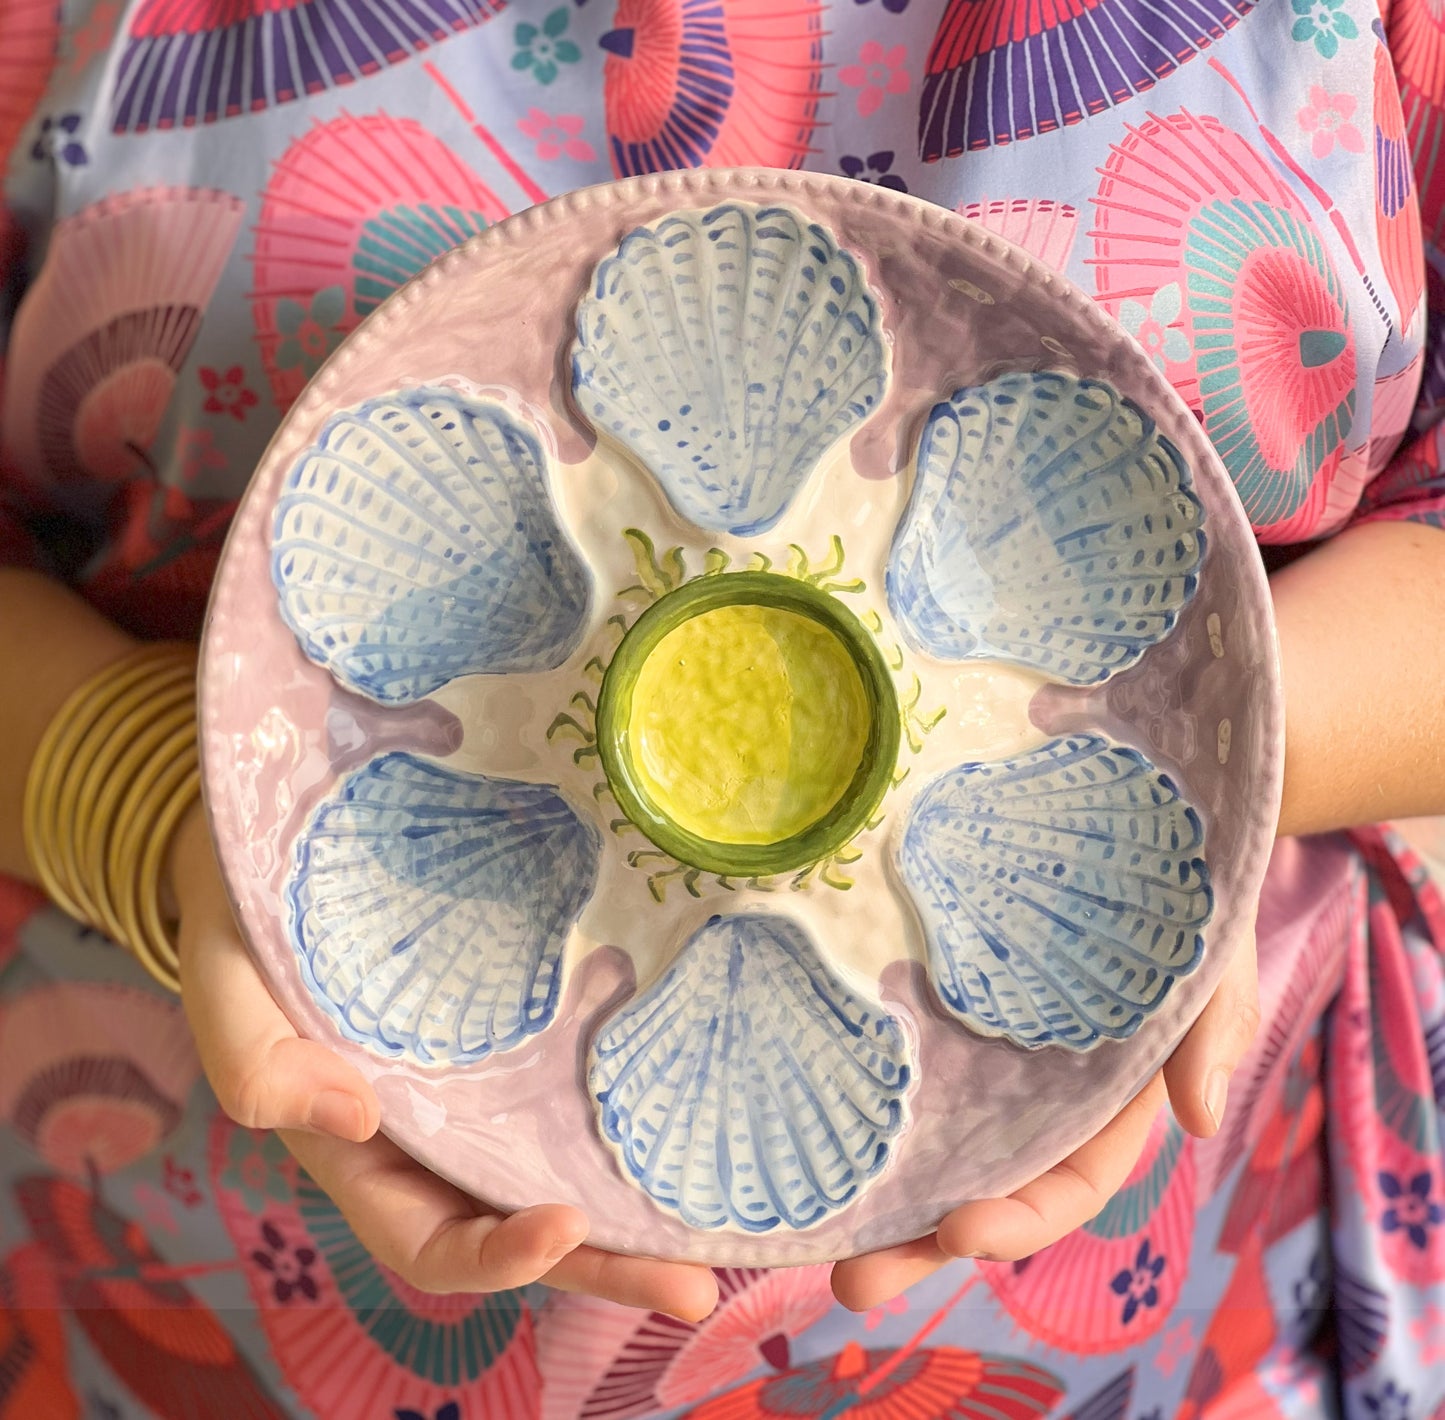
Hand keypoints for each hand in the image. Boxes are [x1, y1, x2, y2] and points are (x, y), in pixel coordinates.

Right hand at [170, 805, 718, 1319]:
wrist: (279, 853)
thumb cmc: (243, 930)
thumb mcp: (225, 994)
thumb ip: (257, 1067)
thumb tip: (355, 1119)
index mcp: (361, 1157)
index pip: (435, 1243)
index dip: (499, 1255)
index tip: (566, 1223)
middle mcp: (435, 1138)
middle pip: (524, 1226)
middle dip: (607, 1264)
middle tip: (694, 1285)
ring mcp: (485, 1086)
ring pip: (562, 1167)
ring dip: (636, 1207)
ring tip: (719, 1227)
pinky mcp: (521, 1028)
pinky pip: (574, 1085)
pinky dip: (626, 1113)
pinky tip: (688, 1111)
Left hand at [830, 921, 1260, 1310]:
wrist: (1129, 831)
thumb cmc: (1184, 909)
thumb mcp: (1210, 967)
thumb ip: (1210, 1037)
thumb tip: (1199, 1121)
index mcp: (1100, 1108)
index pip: (1060, 1187)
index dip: (1016, 1220)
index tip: (959, 1232)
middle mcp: (1027, 1096)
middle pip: (973, 1185)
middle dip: (917, 1243)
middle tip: (851, 1285)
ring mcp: (969, 1050)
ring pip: (921, 1136)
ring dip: (870, 1193)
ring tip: (805, 1238)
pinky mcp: (924, 995)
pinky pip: (888, 1052)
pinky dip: (850, 1092)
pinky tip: (798, 1120)